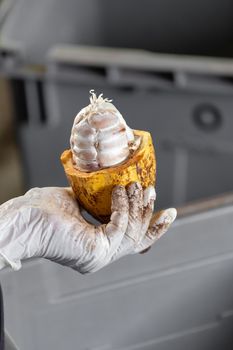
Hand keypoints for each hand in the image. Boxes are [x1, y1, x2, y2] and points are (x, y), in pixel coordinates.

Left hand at [0, 184, 175, 273]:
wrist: (25, 218)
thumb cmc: (43, 210)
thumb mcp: (78, 202)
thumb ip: (97, 201)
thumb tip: (114, 186)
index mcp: (96, 245)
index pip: (132, 239)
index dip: (152, 226)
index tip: (166, 211)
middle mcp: (100, 255)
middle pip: (138, 238)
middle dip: (148, 213)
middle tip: (151, 190)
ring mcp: (99, 256)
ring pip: (132, 233)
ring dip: (136, 206)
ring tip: (134, 186)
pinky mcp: (97, 251)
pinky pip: (119, 227)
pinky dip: (122, 207)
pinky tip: (118, 191)